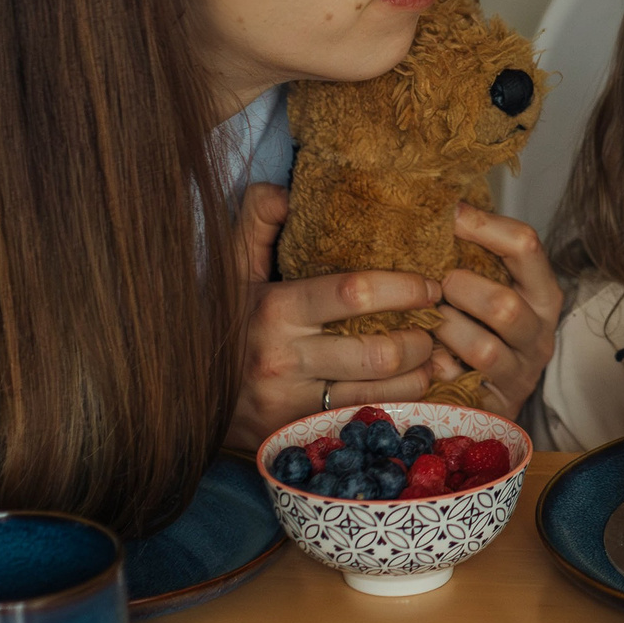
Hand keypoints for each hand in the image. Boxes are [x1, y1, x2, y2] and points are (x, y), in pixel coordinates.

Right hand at [226, 183, 443, 450]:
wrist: (185, 395)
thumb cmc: (226, 322)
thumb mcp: (234, 270)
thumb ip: (259, 222)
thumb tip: (289, 190)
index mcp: (274, 310)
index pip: (353, 293)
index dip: (403, 288)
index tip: (431, 284)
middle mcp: (285, 360)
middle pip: (379, 352)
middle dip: (421, 338)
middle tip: (438, 324)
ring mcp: (295, 404)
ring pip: (383, 392)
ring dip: (421, 373)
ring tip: (433, 354)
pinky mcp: (303, 433)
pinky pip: (369, 419)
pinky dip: (403, 403)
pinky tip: (414, 386)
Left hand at [421, 203, 565, 420]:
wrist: (492, 395)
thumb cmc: (482, 327)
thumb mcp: (487, 287)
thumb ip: (474, 255)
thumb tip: (437, 204)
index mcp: (541, 290)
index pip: (525, 244)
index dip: (483, 225)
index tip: (446, 215)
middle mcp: (541, 330)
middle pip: (504, 303)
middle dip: (458, 292)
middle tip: (434, 287)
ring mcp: (523, 369)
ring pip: (482, 347)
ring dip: (445, 331)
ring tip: (429, 321)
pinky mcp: (500, 401)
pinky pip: (463, 383)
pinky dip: (439, 366)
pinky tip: (427, 356)